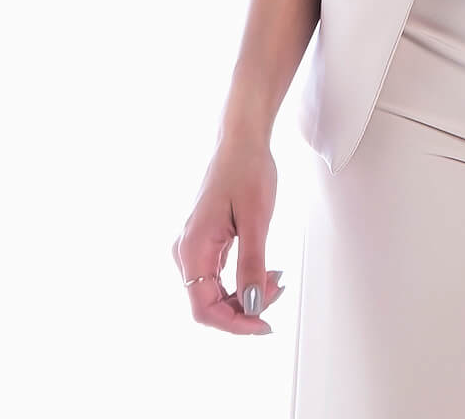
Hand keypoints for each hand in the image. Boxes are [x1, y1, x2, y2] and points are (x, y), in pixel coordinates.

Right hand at [172, 136, 284, 334]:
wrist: (241, 140)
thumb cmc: (246, 168)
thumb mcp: (257, 219)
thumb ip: (252, 265)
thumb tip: (252, 305)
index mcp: (192, 248)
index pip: (204, 309)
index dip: (235, 324)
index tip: (264, 324)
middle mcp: (186, 251)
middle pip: (208, 304)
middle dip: (245, 307)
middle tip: (278, 291)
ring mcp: (194, 247)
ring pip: (214, 292)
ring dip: (245, 295)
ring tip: (275, 279)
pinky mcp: (204, 243)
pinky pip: (218, 276)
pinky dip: (241, 281)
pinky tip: (264, 272)